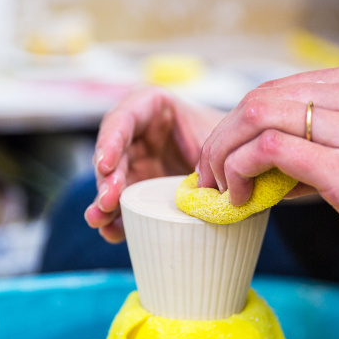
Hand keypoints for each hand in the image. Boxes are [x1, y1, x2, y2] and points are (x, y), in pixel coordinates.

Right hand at [85, 87, 224, 242]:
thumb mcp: (218, 135)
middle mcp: (136, 135)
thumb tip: (203, 187)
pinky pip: (125, 204)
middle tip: (107, 201)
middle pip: (113, 155)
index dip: (111, 142)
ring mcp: (136, 163)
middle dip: (107, 179)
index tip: (106, 166)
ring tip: (100, 219)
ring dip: (104, 202)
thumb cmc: (227, 134)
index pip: (124, 119)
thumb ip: (209, 153)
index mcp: (151, 107)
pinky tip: (112, 231)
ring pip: (113, 182)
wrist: (238, 155)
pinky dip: (118, 219)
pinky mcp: (139, 189)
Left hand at [197, 56, 338, 288]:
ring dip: (222, 155)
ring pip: (258, 116)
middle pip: (261, 96)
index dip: (240, 123)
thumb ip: (327, 145)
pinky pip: (270, 151)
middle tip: (207, 175)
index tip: (223, 158)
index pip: (280, 88)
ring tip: (218, 189)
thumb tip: (265, 163)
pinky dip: (239, 171)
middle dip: (221, 137)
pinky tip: (240, 200)